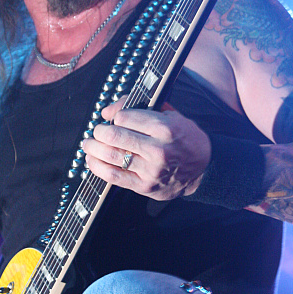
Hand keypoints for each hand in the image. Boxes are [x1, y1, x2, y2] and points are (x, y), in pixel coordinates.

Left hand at [83, 98, 210, 200]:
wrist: (204, 169)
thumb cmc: (185, 138)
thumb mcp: (170, 115)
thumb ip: (139, 107)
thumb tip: (107, 111)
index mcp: (165, 128)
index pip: (125, 117)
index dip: (116, 116)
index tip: (116, 119)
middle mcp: (158, 149)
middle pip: (114, 136)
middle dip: (99, 132)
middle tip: (96, 131)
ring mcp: (151, 170)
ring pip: (111, 156)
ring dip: (93, 149)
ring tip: (88, 145)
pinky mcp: (145, 186)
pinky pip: (114, 176)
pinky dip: (97, 167)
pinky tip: (92, 161)